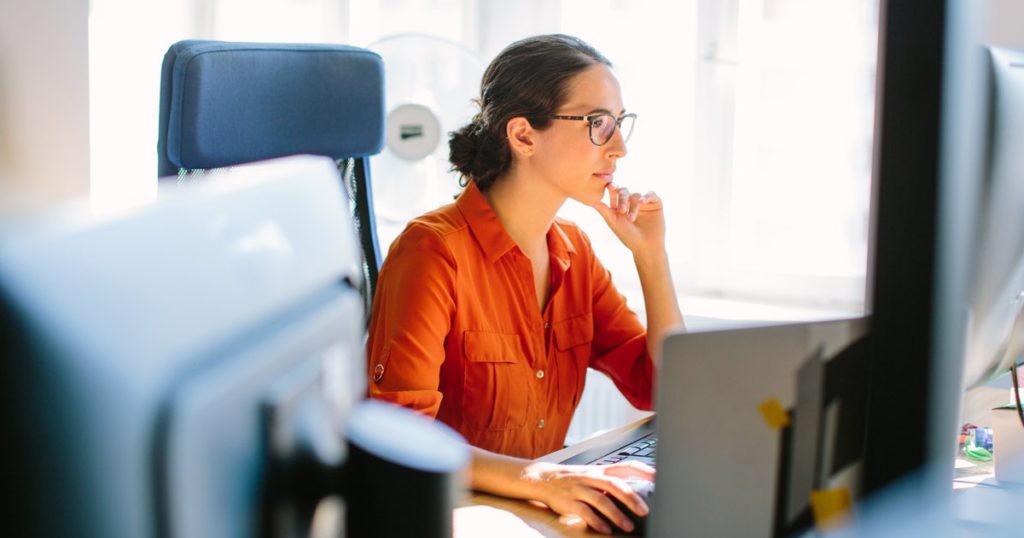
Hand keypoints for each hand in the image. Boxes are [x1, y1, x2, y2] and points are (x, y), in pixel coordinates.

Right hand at [522, 460, 653, 534]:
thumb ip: (612, 483)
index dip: (643, 470)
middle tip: (645, 511)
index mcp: (600, 470)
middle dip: (631, 498)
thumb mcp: (594, 476)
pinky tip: (605, 529)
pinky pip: (584, 512)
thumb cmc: (575, 480)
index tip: (659, 478)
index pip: (625, 466)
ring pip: (600, 499)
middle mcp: (591, 477)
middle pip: (614, 484)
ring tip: (627, 526)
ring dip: (616, 514)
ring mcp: (579, 489)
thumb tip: (638, 495)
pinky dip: (596, 521)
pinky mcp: (568, 502)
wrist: (543, 479)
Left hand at [589, 183, 665, 255]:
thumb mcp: (614, 223)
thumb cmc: (628, 237)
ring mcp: (643, 202)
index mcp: (619, 205)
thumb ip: (603, 210)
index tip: (609, 186)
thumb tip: (590, 200)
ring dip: (633, 206)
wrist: (646, 247)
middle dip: (622, 198)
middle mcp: (631, 202)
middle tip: (621, 210)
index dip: (612, 188)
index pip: (614, 193)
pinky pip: (651, 194)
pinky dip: (646, 196)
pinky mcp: (655, 203)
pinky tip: (642, 202)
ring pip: (636, 195)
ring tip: (631, 218)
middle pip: (624, 191)